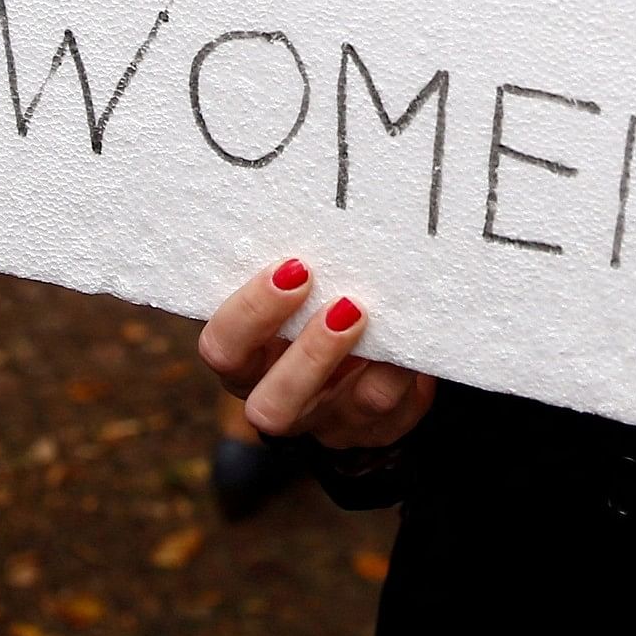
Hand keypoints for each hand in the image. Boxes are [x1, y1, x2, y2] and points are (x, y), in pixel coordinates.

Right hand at [196, 259, 434, 450]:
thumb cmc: (315, 304)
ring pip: (340, 413)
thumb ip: (291, 271)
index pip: (223, 349)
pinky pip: (392, 410)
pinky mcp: (378, 429)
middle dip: (307, 355)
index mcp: (247, 361)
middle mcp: (279, 399)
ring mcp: (330, 421)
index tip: (292, 268)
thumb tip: (313, 206)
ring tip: (375, 316)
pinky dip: (403, 371)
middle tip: (344, 303)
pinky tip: (411, 336)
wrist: (363, 359)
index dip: (250, 314)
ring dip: (361, 363)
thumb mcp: (295, 291)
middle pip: (269, 407)